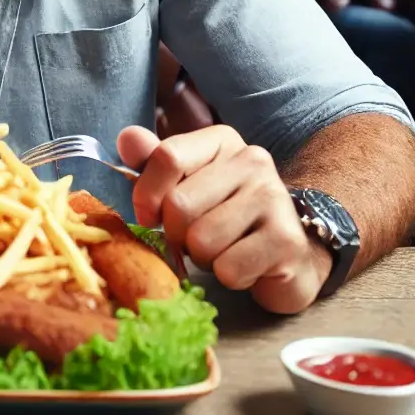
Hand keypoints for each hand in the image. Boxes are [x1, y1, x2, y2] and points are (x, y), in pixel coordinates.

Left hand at [116, 124, 331, 313]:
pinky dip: (228, 276)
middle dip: (178, 233)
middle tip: (196, 235)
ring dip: (203, 257)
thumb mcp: (185, 182)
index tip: (148, 215)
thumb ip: (153, 161)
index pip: (167, 157)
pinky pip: (229, 269)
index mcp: (221, 140)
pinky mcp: (287, 241)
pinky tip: (244, 264)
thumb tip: (127, 138)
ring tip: (223, 248)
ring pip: (202, 240)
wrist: (287, 252)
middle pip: (179, 205)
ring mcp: (274, 198)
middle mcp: (252, 161)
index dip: (146, 193)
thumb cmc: (223, 213)